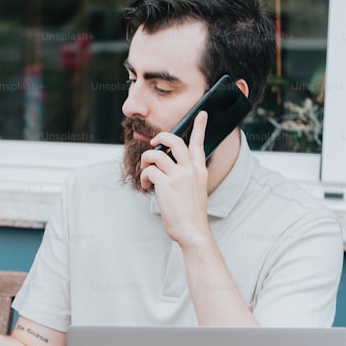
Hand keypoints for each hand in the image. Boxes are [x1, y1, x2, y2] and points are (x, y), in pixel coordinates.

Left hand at [138, 110, 210, 246]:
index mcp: (199, 169)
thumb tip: (168, 166)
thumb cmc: (191, 214)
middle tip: (155, 142)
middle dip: (161, 137)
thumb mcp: (196, 189)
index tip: (201, 114)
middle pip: (174, 140)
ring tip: (146, 172)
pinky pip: (149, 170)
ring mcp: (178, 176)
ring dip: (146, 161)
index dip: (199, 126)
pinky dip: (144, 176)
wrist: (193, 231)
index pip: (199, 142)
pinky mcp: (166, 184)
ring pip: (156, 154)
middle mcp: (190, 169)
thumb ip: (187, 175)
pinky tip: (147, 185)